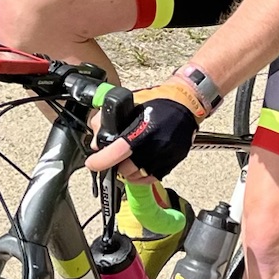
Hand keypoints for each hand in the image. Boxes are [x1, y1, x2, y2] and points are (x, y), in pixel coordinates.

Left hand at [85, 78, 205, 179]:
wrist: (186, 103)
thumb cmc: (158, 101)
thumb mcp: (129, 103)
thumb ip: (108, 120)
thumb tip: (96, 141)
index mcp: (144, 129)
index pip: (118, 151)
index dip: (101, 161)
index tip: (92, 163)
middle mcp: (156, 145)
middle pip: (127, 169)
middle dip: (116, 166)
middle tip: (112, 159)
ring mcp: (166, 156)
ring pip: (139, 177)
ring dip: (128, 173)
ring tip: (125, 162)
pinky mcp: (173, 161)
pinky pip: (152, 178)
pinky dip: (142, 176)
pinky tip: (138, 167)